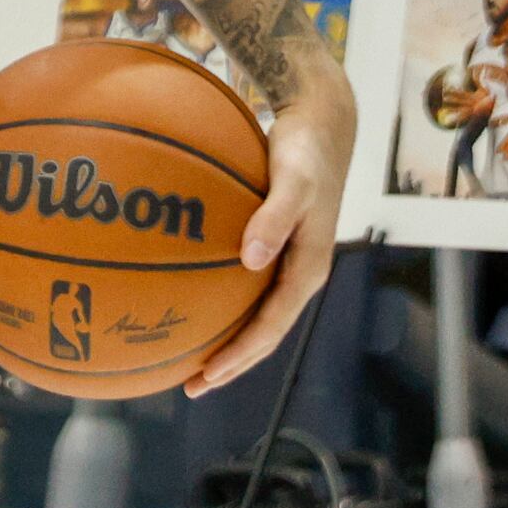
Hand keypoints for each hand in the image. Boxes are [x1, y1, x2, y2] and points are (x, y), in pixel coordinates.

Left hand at [188, 53, 355, 395]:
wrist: (320, 122)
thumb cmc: (306, 151)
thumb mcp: (294, 182)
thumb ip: (275, 218)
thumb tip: (250, 259)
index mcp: (309, 269)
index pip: (272, 327)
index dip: (241, 355)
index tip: (208, 375)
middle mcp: (297, 272)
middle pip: (262, 331)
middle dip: (230, 361)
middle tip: (191, 385)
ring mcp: (285, 259)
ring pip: (253, 311)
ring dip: (224, 336)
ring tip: (187, 356)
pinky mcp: (272, 242)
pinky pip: (242, 281)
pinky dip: (219, 297)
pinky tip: (186, 293)